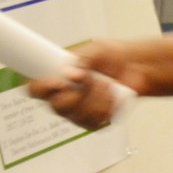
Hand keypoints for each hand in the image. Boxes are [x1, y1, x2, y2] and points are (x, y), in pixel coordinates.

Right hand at [27, 39, 148, 129]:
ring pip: (78, 115)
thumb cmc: (112, 56)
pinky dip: (108, 106)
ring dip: (97, 97)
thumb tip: (70, 74)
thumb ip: (83, 60)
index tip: (59, 82)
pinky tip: (113, 95)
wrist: (136, 67)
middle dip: (77, 93)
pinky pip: (95, 122)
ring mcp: (77, 113)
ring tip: (107, 83)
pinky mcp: (93, 122)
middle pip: (56, 107)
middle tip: (91, 79)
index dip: (42, 88)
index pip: (35, 89)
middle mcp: (63, 98)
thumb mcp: (97, 49)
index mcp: (57, 78)